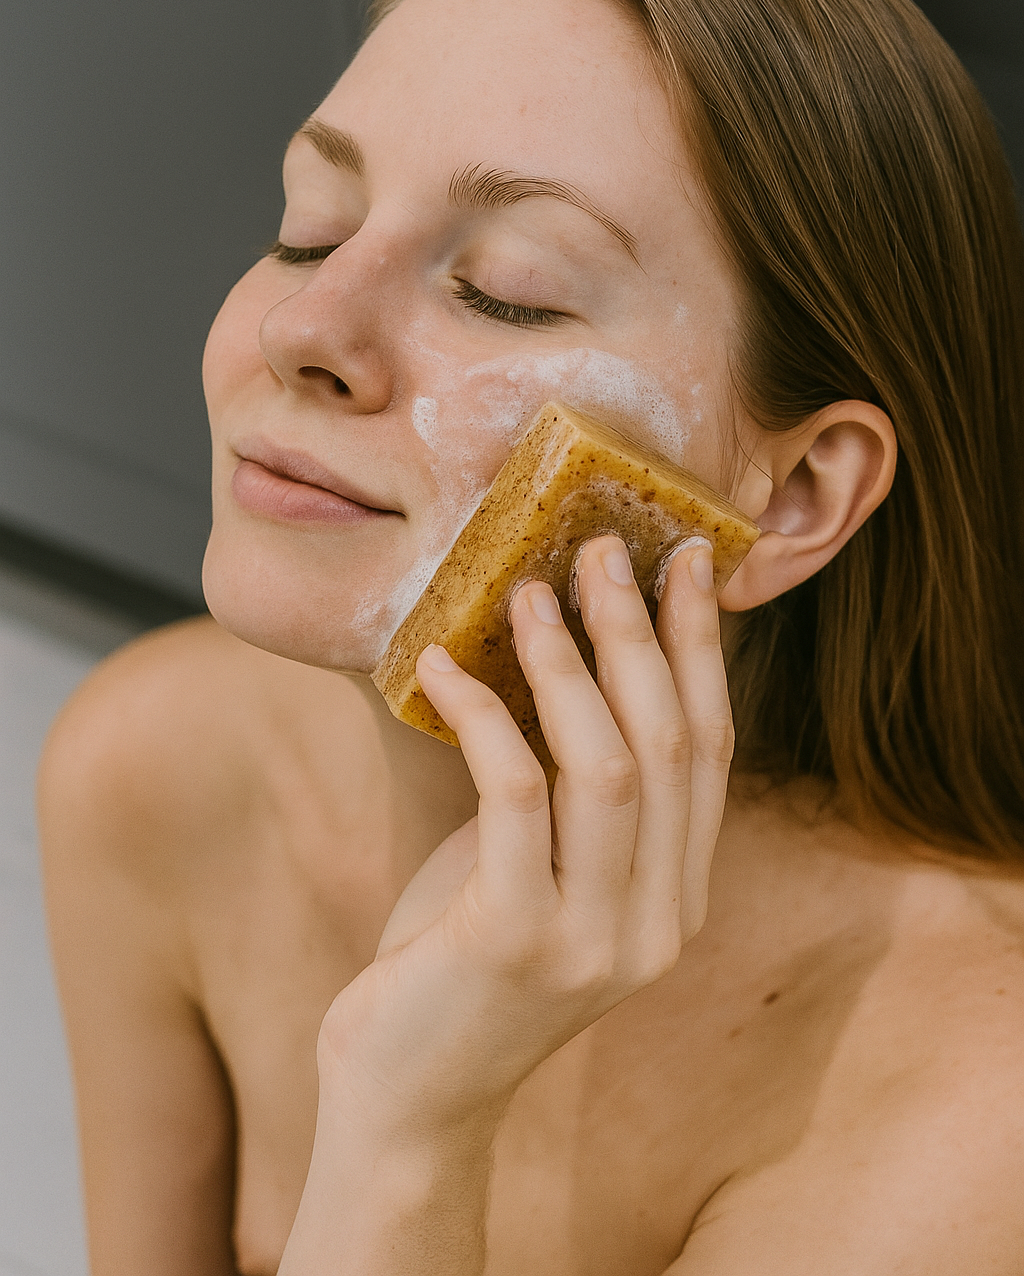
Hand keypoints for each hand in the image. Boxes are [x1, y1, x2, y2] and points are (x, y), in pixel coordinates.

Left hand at [315, 534, 733, 1139]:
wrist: (410, 1096)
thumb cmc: (462, 958)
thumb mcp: (539, 866)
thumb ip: (569, 787)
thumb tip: (557, 647)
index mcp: (677, 897)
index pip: (710, 750)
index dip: (700, 649)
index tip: (686, 562)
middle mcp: (657, 921)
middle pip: (669, 745)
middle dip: (641, 633)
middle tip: (602, 551)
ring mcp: (594, 939)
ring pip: (608, 765)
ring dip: (569, 664)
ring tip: (529, 590)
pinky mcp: (515, 942)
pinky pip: (514, 794)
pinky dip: (482, 715)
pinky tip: (442, 666)